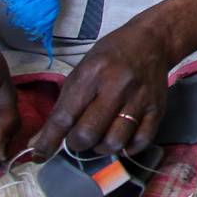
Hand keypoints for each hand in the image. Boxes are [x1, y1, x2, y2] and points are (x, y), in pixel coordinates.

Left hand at [28, 20, 172, 159]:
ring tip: (98, 138)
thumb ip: (62, 108)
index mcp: (93, 73)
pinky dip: (126, 148)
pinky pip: (140, 142)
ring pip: (114, 142)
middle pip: (89, 134)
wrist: (152, 41)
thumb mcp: (81, 72)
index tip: (38, 156)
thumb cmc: (111, 56)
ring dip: (100, 148)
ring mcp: (140, 98)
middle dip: (76, 143)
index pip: (64, 116)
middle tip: (77, 138)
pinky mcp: (158, 108)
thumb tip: (37, 143)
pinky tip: (120, 139)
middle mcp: (118, 86)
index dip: (48, 141)